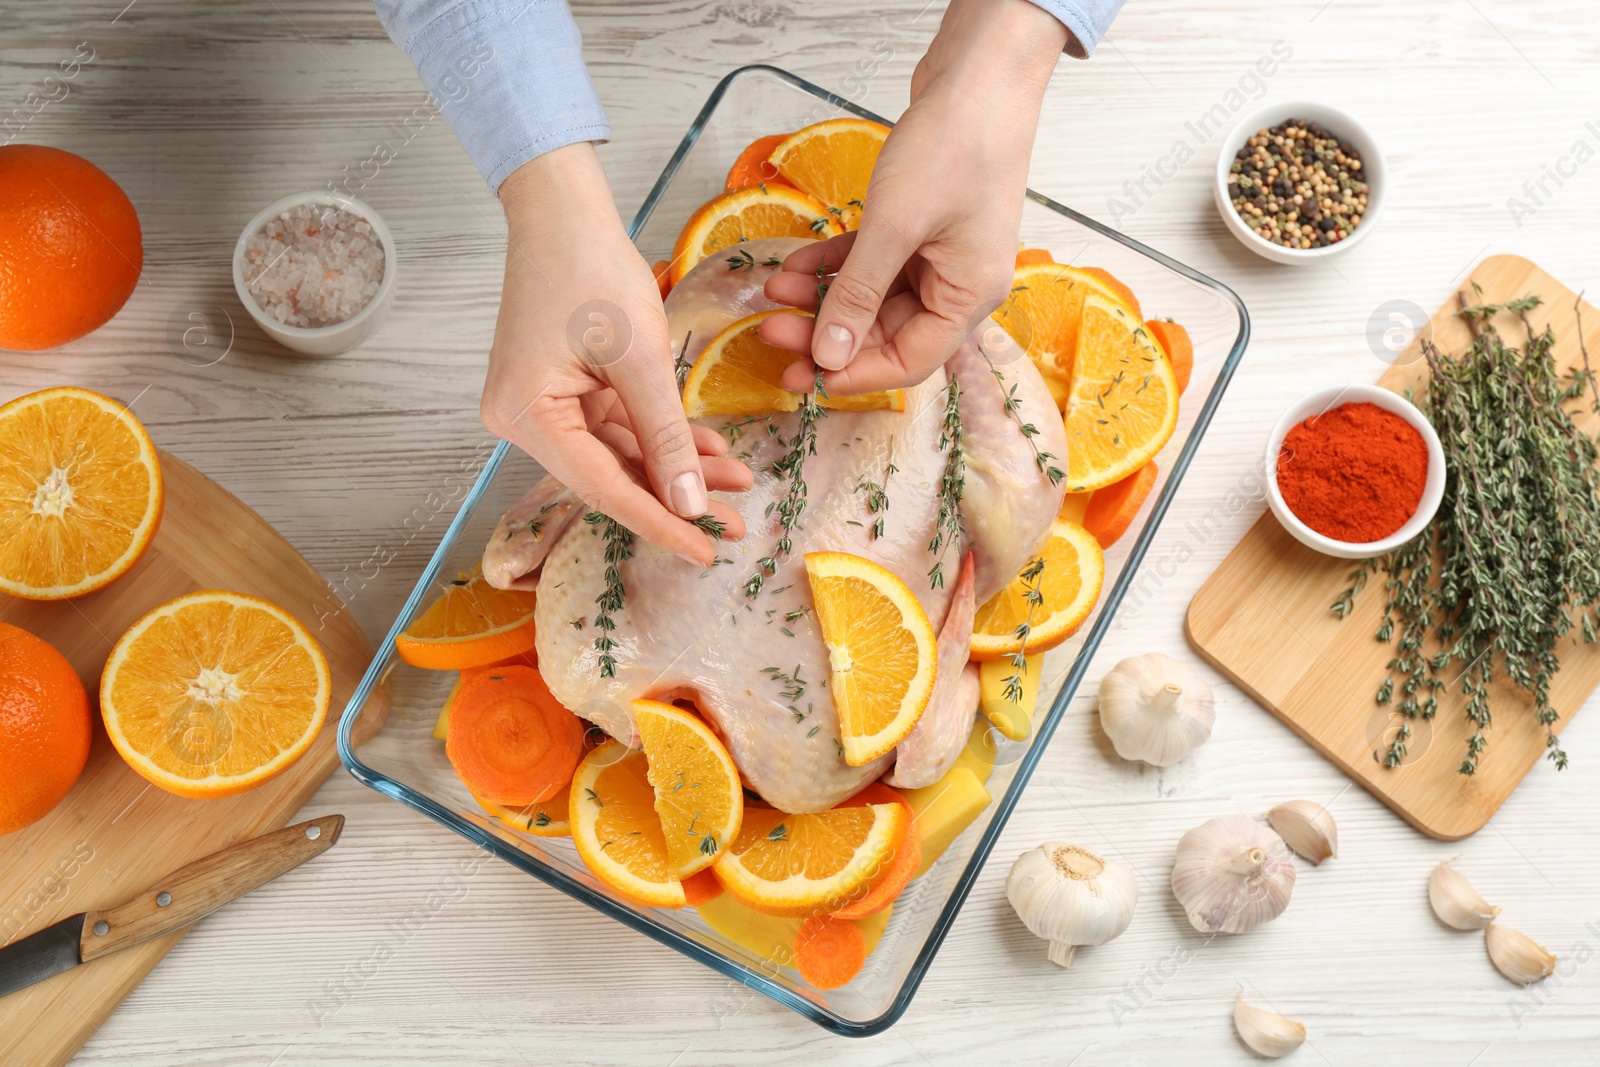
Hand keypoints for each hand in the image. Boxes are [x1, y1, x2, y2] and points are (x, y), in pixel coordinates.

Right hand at [482, 143, 749, 564]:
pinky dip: (661, 436)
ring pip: (620, 454)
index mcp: (525, 415)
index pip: (603, 488)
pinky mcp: (561, 390)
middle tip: (735, 525)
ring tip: (736, 485)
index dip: (660, 523)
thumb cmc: (589, 266)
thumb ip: (665, 434)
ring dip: (678, 466)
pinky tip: (709, 450)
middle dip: (677, 497)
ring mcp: (540, 405)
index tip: (707, 550)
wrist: (563, 209)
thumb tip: (690, 502)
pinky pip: (617, 426)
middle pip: (611, 476)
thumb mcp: (639, 356)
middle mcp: (522, 420)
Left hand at [759, 0, 1067, 394]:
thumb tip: (828, 357)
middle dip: (826, 333)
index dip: (855, 374)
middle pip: (885, 331)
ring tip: (772, 294)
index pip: (909, 361)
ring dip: (821, 296)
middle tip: (772, 334)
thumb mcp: (895, 227)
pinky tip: (792, 266)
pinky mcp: (919, 226)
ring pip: (871, 296)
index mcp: (968, 296)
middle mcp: (957, 283)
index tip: (805, 376)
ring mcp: (938, 254)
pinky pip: (870, 261)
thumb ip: (858, 295)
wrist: (979, 76)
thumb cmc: (953, 147)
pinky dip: (832, 264)